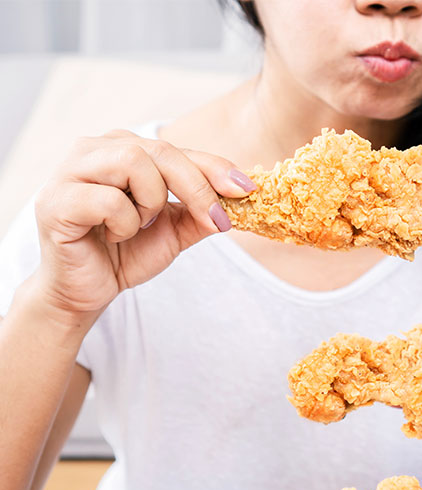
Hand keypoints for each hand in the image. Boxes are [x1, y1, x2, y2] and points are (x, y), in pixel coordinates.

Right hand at [33, 129, 255, 317]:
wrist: (88, 290)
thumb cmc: (127, 252)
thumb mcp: (176, 229)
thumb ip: (203, 209)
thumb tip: (242, 195)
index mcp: (124, 148)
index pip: (180, 150)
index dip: (216, 168)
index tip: (248, 188)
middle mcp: (95, 149)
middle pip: (162, 151)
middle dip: (197, 187)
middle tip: (215, 220)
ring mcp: (70, 170)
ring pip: (134, 162)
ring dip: (151, 203)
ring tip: (139, 225)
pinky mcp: (56, 200)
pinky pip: (109, 200)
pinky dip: (124, 223)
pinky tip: (112, 236)